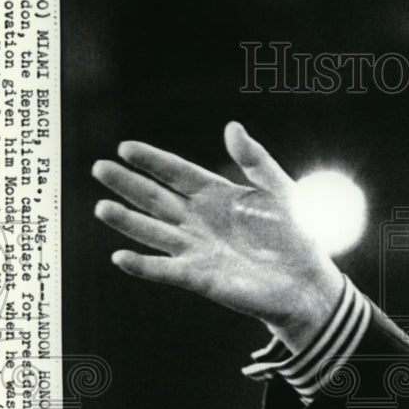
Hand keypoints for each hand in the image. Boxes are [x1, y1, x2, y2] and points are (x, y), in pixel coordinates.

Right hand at [92, 122, 344, 346]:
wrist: (308, 282)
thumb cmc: (296, 235)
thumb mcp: (280, 191)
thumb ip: (255, 161)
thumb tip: (232, 126)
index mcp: (217, 195)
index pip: (178, 173)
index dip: (153, 161)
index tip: (126, 147)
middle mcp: (199, 221)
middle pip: (157, 199)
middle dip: (129, 184)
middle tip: (100, 168)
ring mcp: (197, 249)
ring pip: (154, 232)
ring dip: (128, 222)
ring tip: (102, 207)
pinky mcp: (200, 278)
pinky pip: (166, 270)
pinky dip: (143, 266)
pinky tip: (121, 257)